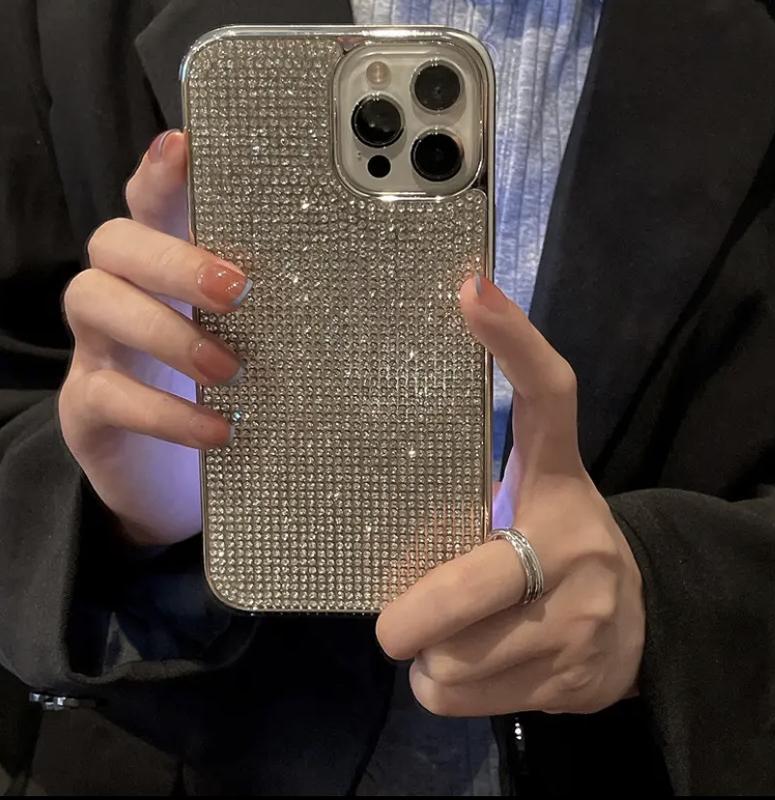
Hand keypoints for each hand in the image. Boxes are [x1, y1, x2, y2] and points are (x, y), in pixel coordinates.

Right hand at [59, 131, 250, 545]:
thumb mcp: (259, 343)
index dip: (161, 173)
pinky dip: (165, 412)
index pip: (154, 203)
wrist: (180, 478)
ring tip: (230, 368)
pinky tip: (218, 430)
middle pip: (115, 241)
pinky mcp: (90, 406)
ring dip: (166, 331)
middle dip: (173, 258)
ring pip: (92, 301)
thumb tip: (374, 291)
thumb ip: (285, 310)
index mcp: (169, 268)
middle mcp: (125, 293)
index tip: (186, 147)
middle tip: (237, 289)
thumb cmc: (232, 393)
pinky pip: (108, 396)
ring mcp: (100, 348)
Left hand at [376, 275, 644, 715]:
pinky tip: (474, 667)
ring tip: (452, 639)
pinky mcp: (577, 678)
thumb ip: (479, 480)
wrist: (639, 627)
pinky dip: (447, 689)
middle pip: (465, 585)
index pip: (550, 400)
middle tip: (396, 625)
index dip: (512, 342)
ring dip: (434, 657)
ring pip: (457, 657)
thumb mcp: (530, 500)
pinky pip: (466, 697)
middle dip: (415, 616)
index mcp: (558, 480)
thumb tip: (397, 440)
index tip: (469, 290)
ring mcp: (583, 617)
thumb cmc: (557, 547)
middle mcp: (575, 541)